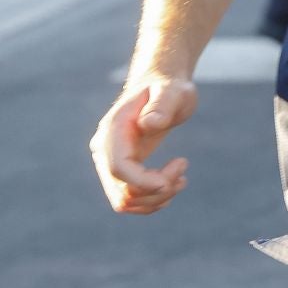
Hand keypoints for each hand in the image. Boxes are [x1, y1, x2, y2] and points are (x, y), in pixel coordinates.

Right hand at [91, 77, 196, 214]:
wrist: (160, 87)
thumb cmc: (168, 87)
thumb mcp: (172, 91)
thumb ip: (162, 104)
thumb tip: (149, 123)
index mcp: (113, 130)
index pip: (118, 168)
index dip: (143, 182)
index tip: (171, 180)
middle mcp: (104, 149)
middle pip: (122, 191)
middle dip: (156, 191)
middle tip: (183, 166)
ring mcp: (109, 162)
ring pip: (124, 200)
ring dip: (156, 198)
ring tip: (181, 179)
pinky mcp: (120, 171)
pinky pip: (129, 199)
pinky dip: (152, 199)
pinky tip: (173, 183)